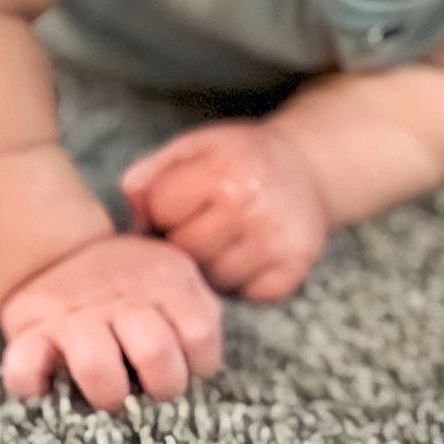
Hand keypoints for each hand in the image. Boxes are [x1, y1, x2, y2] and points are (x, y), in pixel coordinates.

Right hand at [0, 232, 223, 410]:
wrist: (62, 251)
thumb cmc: (133, 287)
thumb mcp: (174, 281)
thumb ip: (197, 314)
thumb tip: (203, 369)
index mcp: (165, 284)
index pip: (199, 334)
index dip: (199, 363)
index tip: (187, 366)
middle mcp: (121, 299)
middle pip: (154, 352)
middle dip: (162, 386)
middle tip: (151, 388)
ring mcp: (74, 316)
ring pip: (96, 365)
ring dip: (108, 393)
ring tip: (110, 393)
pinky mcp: (30, 331)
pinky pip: (24, 367)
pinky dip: (32, 385)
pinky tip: (46, 389)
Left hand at [118, 118, 330, 303]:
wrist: (307, 166)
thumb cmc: (239, 159)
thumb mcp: (194, 147)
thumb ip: (150, 174)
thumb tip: (135, 222)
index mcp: (223, 169)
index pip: (161, 209)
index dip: (161, 209)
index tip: (178, 203)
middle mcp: (253, 204)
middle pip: (186, 250)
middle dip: (184, 241)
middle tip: (199, 226)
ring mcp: (277, 240)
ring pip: (215, 280)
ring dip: (211, 267)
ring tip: (223, 241)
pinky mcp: (294, 268)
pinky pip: (248, 296)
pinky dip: (242, 283)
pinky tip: (247, 256)